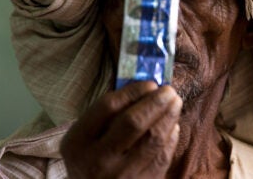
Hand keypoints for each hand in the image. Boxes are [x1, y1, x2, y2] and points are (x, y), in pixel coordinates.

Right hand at [60, 82, 181, 178]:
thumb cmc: (86, 160)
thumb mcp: (81, 138)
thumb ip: (102, 116)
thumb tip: (140, 90)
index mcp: (78, 142)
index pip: (108, 107)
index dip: (132, 91)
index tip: (149, 83)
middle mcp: (98, 160)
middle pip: (133, 122)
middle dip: (155, 102)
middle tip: (169, 90)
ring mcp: (120, 177)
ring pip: (152, 140)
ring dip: (168, 117)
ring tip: (175, 103)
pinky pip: (161, 159)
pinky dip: (170, 139)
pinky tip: (173, 126)